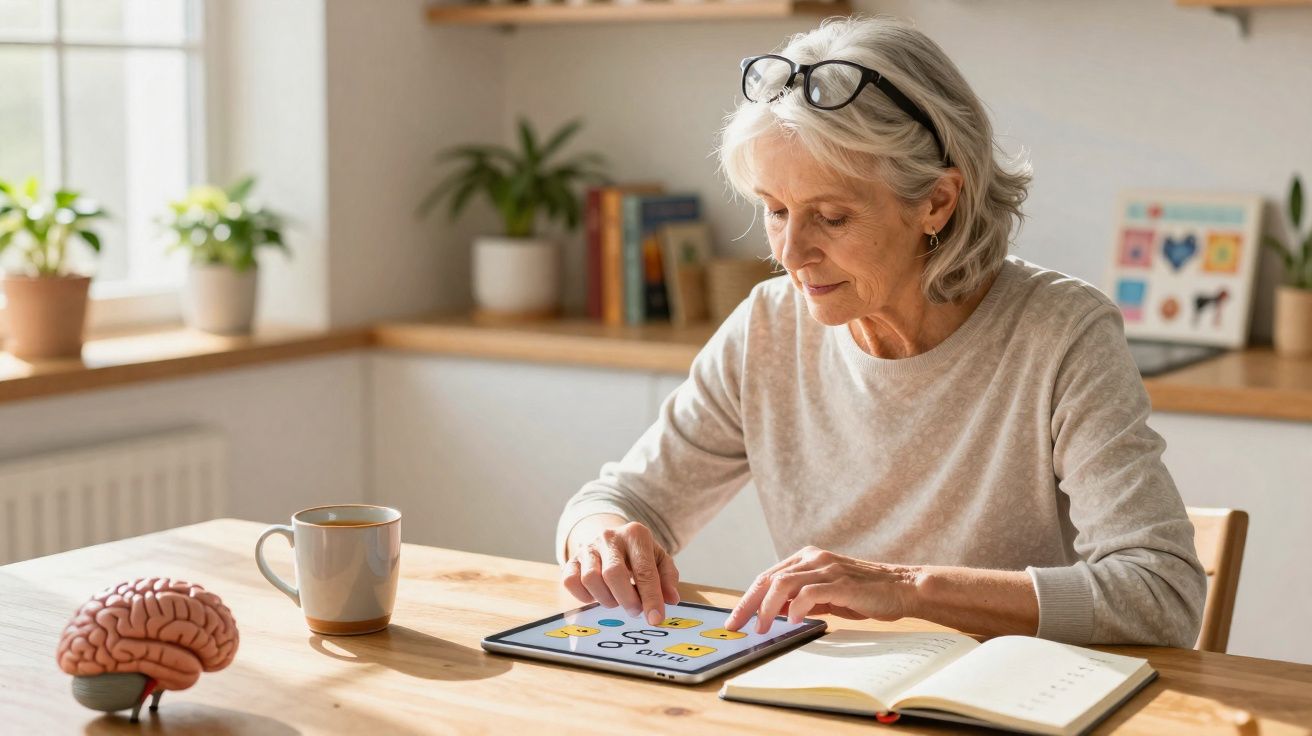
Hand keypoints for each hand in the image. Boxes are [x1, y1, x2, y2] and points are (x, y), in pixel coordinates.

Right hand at [561, 521, 680, 625]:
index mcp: (635, 534)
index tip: (656, 619)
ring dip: (606, 599)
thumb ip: (668, 578)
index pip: (644, 570)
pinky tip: (598, 595)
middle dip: (627, 599)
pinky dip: (584, 596)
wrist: (612, 540)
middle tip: (635, 610)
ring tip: (617, 600)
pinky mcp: (571, 560)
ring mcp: (587, 548)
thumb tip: (671, 599)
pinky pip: (571, 582)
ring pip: (590, 579)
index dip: (651, 598)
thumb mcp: (659, 560)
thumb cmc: (639, 555)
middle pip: (613, 574)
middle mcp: (609, 537)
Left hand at [724, 546, 918, 633]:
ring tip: (762, 627)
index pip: (768, 577)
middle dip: (748, 604)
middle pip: (770, 579)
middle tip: (737, 626)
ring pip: (784, 583)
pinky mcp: (842, 582)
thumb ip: (801, 598)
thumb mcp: (826, 595)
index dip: (747, 598)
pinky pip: (810, 592)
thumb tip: (773, 612)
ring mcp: (827, 568)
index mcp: (807, 558)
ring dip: (768, 608)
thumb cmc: (864, 593)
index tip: (735, 620)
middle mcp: (813, 558)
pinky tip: (792, 621)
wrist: (900, 588)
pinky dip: (796, 607)